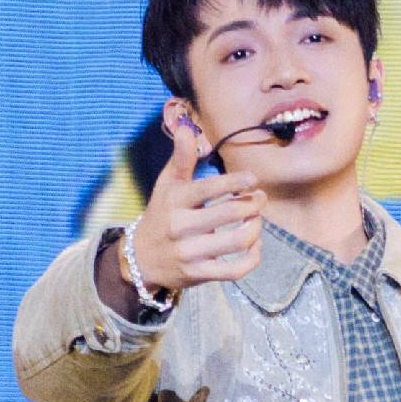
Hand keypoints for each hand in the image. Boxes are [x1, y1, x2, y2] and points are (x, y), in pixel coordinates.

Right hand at [106, 108, 263, 300]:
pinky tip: (255, 246)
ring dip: (255, 228)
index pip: (208, 188)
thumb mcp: (166, 185)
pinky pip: (235, 270)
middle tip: (261, 197)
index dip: (234, 182)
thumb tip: (186, 127)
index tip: (253, 179)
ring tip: (257, 219)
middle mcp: (180, 227)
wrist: (140, 258)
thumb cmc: (161, 214)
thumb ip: (180, 157)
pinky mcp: (199, 274)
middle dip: (253, 203)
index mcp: (175, 201)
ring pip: (236, 242)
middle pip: (229, 214)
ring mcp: (190, 253)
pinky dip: (252, 258)